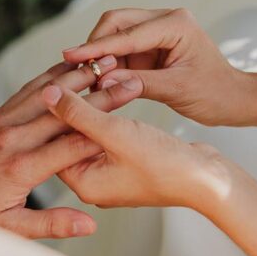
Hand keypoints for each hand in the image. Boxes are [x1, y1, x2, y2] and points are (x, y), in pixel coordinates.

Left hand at [0, 58, 139, 238]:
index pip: (73, 143)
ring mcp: (2, 124)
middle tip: (129, 79)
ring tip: (106, 61)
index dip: (105, 124)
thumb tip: (90, 224)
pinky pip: (27, 91)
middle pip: (66, 112)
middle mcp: (13, 140)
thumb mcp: (9, 228)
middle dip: (100, 94)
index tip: (130, 108)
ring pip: (47, 93)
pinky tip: (68, 66)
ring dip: (78, 76)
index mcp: (21, 169)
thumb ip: (52, 224)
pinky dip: (50, 77)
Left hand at [43, 82, 231, 214]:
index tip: (53, 77)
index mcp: (82, 183)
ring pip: (87, 132)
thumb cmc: (165, 163)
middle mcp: (91, 183)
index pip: (51, 142)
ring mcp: (109, 175)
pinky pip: (104, 134)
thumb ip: (80, 114)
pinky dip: (103, 113)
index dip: (50, 108)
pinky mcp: (125, 164)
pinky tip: (105, 89)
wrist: (208, 180)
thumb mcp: (117, 134)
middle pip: (67, 137)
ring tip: (85, 74)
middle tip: (67, 71)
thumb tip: (48, 94)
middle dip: (68, 105)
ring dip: (87, 105)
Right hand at [61, 7, 250, 126]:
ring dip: (101, 56)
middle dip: (96, 46)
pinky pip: (123, 50)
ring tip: (89, 82)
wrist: (234, 99)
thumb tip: (102, 80)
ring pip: (116, 35)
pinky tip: (100, 81)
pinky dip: (110, 64)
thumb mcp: (177, 90)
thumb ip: (139, 83)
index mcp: (176, 24)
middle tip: (80, 72)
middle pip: (116, 23)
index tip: (70, 55)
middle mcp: (166, 20)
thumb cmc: (215, 93)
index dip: (96, 47)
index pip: (127, 34)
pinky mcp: (152, 46)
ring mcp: (158, 31)